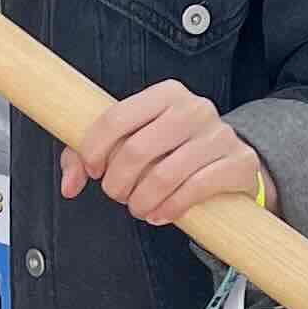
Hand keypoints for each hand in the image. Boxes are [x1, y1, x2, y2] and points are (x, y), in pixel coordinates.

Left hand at [60, 83, 266, 229]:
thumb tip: (69, 184)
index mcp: (166, 94)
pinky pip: (195, 189)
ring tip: (139, 208)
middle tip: (117, 195)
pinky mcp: (238, 163)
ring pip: (164, 175)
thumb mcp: (135, 140)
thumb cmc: (175, 150)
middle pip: (136, 151)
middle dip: (117, 183)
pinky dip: (170, 208)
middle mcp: (194, 108)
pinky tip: (161, 214)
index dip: (94, 150)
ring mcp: (219, 135)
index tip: (94, 170)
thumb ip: (91, 156)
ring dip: (141, 201)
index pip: (115, 118)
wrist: (230, 160)